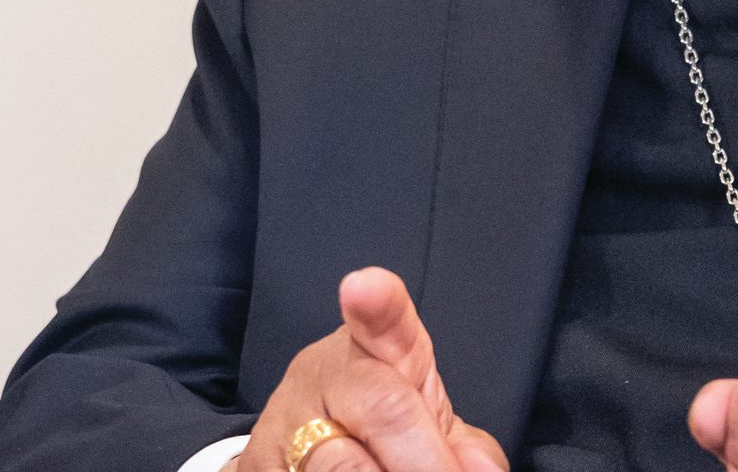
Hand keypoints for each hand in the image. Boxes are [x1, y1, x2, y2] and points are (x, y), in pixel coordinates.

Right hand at [232, 267, 506, 471]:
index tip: (363, 285)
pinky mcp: (256, 463)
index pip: (384, 316)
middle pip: (380, 408)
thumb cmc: (383, 429)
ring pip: (338, 465)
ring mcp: (283, 419)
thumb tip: (481, 471)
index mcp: (379, 347)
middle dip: (423, 460)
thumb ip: (459, 444)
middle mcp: (325, 371)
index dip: (376, 299)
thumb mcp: (424, 423)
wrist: (305, 448)